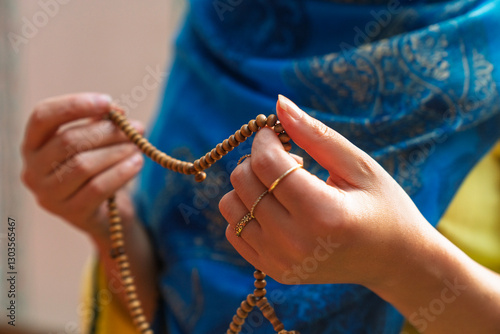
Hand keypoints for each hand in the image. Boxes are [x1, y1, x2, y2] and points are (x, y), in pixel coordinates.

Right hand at [21, 93, 144, 241]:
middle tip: (136, 127)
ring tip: (137, 146)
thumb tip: (118, 112)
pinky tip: (137, 163)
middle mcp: (32, 170)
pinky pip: (97, 188)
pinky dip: (121, 173)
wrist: (101, 211)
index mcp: (33, 144)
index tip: (107, 101)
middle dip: (107, 131)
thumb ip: (101, 123)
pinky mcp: (70, 213)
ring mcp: (48, 194)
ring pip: (83, 165)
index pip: (43, 116)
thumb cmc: (95, 167)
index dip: (74, 105)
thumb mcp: (95, 142)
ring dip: (116, 151)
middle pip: (69, 141)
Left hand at [219, 95, 432, 286]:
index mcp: (323, 214)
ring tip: (284, 189)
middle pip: (243, 182)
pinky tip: (276, 209)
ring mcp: (281, 261)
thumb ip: (316, 135)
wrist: (394, 261)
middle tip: (289, 163)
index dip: (266, 139)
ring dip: (250, 186)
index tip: (277, 134)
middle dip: (259, 160)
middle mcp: (295, 243)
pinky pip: (233, 230)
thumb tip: (279, 103)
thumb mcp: (358, 166)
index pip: (267, 164)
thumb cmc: (384, 207)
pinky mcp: (274, 270)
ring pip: (230, 206)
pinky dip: (247, 211)